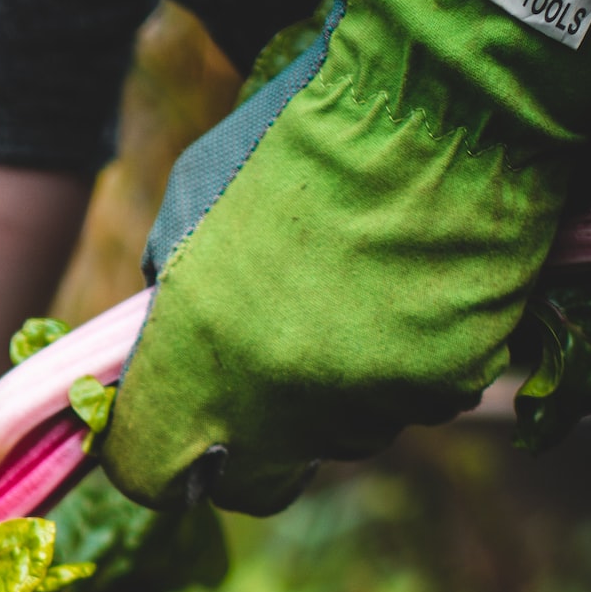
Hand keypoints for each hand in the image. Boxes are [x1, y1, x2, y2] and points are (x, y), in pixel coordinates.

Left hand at [100, 0, 590, 514]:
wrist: (427, 107)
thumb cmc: (289, 146)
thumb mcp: (185, 218)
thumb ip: (171, 303)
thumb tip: (170, 350)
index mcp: (194, 361)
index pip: (148, 472)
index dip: (151, 460)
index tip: (166, 436)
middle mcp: (275, 405)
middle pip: (252, 484)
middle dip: (247, 453)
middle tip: (259, 388)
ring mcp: (366, 406)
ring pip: (339, 436)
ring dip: (333, 395)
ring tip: (348, 300)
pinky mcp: (442, 390)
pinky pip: (411, 401)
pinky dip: (405, 366)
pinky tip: (405, 293)